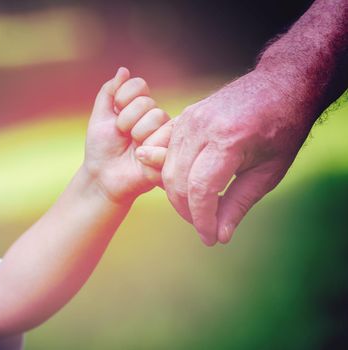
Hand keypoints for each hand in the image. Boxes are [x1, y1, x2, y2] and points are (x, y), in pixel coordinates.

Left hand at [84, 67, 169, 203]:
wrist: (102, 177)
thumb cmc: (101, 149)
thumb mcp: (99, 118)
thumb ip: (108, 92)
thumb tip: (123, 70)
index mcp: (139, 107)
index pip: (139, 86)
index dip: (122, 99)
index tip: (113, 117)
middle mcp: (155, 118)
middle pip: (146, 103)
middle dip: (126, 121)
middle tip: (122, 137)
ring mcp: (164, 134)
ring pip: (157, 117)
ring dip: (137, 135)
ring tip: (133, 149)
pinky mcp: (170, 151)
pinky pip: (166, 138)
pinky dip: (148, 149)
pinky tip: (141, 158)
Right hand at [136, 69, 314, 244]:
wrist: (279, 86)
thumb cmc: (282, 129)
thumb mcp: (268, 172)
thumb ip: (239, 204)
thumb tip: (220, 236)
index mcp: (228, 139)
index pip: (201, 189)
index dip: (202, 220)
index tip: (210, 239)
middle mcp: (202, 126)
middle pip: (177, 181)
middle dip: (188, 212)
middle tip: (206, 228)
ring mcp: (188, 119)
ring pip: (167, 169)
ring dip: (178, 196)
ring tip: (198, 210)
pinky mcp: (183, 118)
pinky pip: (166, 152)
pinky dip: (172, 175)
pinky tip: (187, 188)